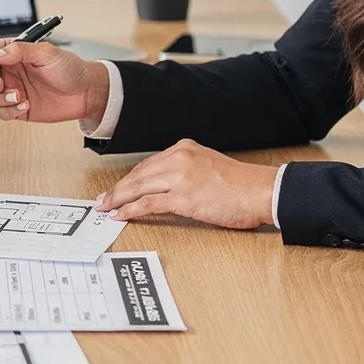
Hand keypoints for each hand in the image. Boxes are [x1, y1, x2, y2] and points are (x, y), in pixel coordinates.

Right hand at [0, 39, 109, 124]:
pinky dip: (10, 110)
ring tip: (19, 96)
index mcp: (14, 53)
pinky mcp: (18, 107)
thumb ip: (20, 51)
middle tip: (1, 85)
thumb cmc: (70, 68)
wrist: (86, 93)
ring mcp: (13, 90)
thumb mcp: (47, 53)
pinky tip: (26, 104)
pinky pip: (2, 112)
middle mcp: (10, 71)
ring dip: (0, 98)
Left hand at [94, 139, 277, 229]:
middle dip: (118, 188)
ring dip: (117, 198)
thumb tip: (166, 185)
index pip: (148, 164)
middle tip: (103, 198)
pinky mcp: (183, 197)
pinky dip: (130, 210)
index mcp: (184, 148)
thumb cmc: (241, 184)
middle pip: (138, 174)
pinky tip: (120, 214)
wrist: (260, 190)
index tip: (119, 187)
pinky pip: (148, 204)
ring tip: (105, 207)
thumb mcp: (208, 165)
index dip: (130, 178)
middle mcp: (179, 158)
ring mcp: (180, 177)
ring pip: (138, 187)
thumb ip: (187, 169)